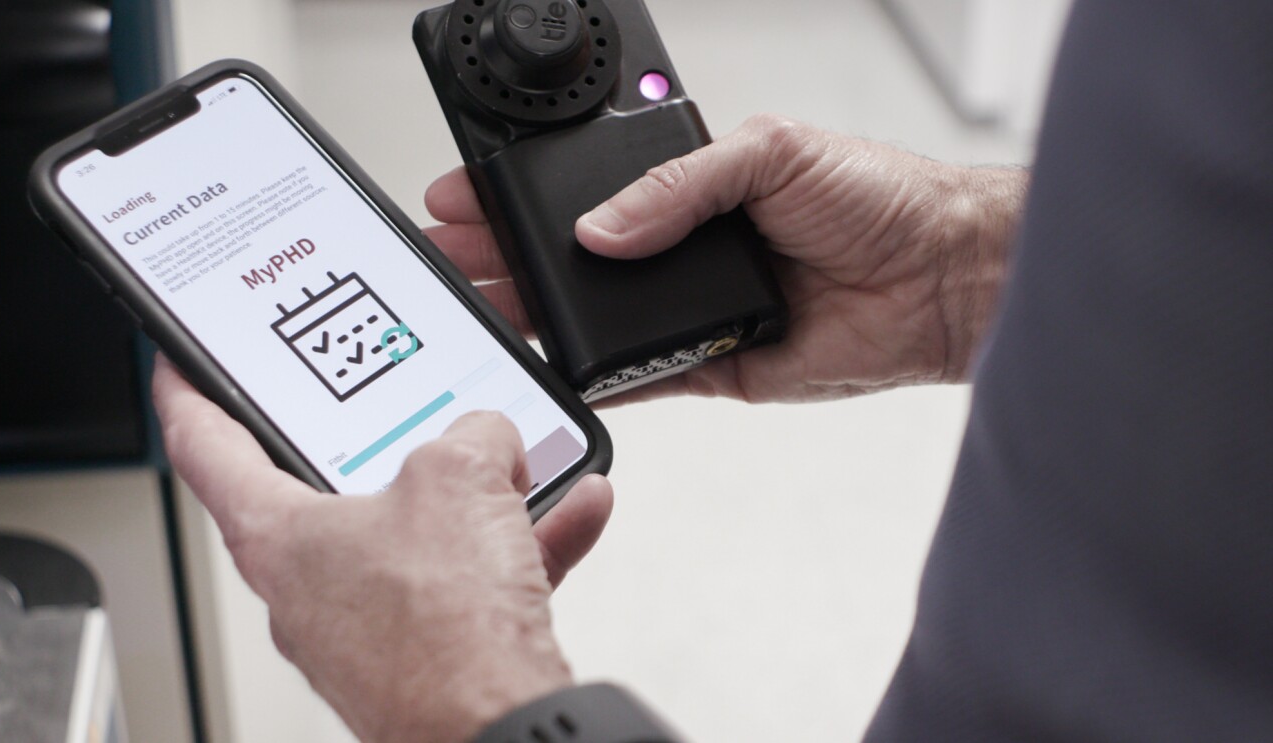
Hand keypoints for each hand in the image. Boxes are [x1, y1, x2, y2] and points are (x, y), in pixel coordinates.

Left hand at [152, 355, 613, 741]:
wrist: (497, 731)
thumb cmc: (443, 631)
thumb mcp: (459, 475)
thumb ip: (471, 434)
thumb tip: (490, 443)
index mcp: (278, 537)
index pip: (206, 447)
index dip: (191, 392)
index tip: (179, 366)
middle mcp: (311, 588)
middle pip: (333, 491)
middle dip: (390, 445)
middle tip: (410, 408)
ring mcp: (369, 629)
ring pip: (422, 536)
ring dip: (482, 500)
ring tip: (526, 466)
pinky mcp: (426, 658)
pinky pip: (473, 582)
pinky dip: (519, 546)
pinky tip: (572, 513)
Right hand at [424, 115, 1025, 403]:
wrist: (942, 277)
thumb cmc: (880, 198)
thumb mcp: (770, 151)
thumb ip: (678, 185)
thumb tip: (602, 229)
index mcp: (694, 185)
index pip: (587, 188)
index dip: (525, 192)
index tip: (471, 189)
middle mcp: (686, 246)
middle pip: (577, 255)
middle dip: (509, 252)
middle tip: (455, 251)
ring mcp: (694, 309)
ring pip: (597, 316)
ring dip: (539, 313)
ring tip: (485, 306)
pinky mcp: (713, 366)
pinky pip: (640, 377)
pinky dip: (596, 376)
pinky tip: (550, 366)